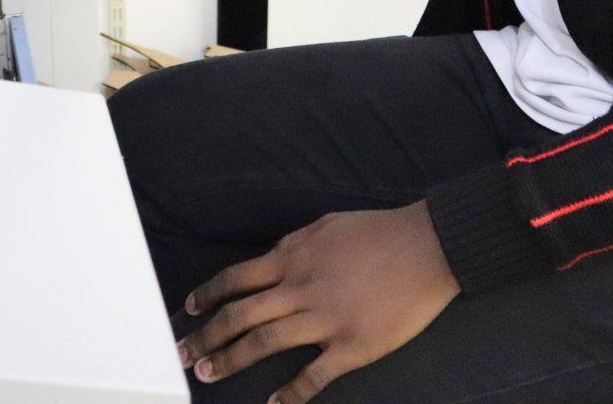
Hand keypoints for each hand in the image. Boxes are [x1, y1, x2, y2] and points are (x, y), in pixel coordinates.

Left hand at [177, 203, 458, 401]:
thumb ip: (294, 245)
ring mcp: (325, 319)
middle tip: (184, 354)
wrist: (427, 247)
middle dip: (207, 337)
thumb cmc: (378, 232)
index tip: (191, 309)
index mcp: (292, 258)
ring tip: (208, 374)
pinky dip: (291, 393)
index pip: (237, 278)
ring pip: (265, 342)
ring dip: (232, 360)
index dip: (209, 295)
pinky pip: (314, 374)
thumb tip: (272, 257)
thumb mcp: (325, 226)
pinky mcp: (352, 345)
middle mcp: (300, 288)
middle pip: (240, 315)